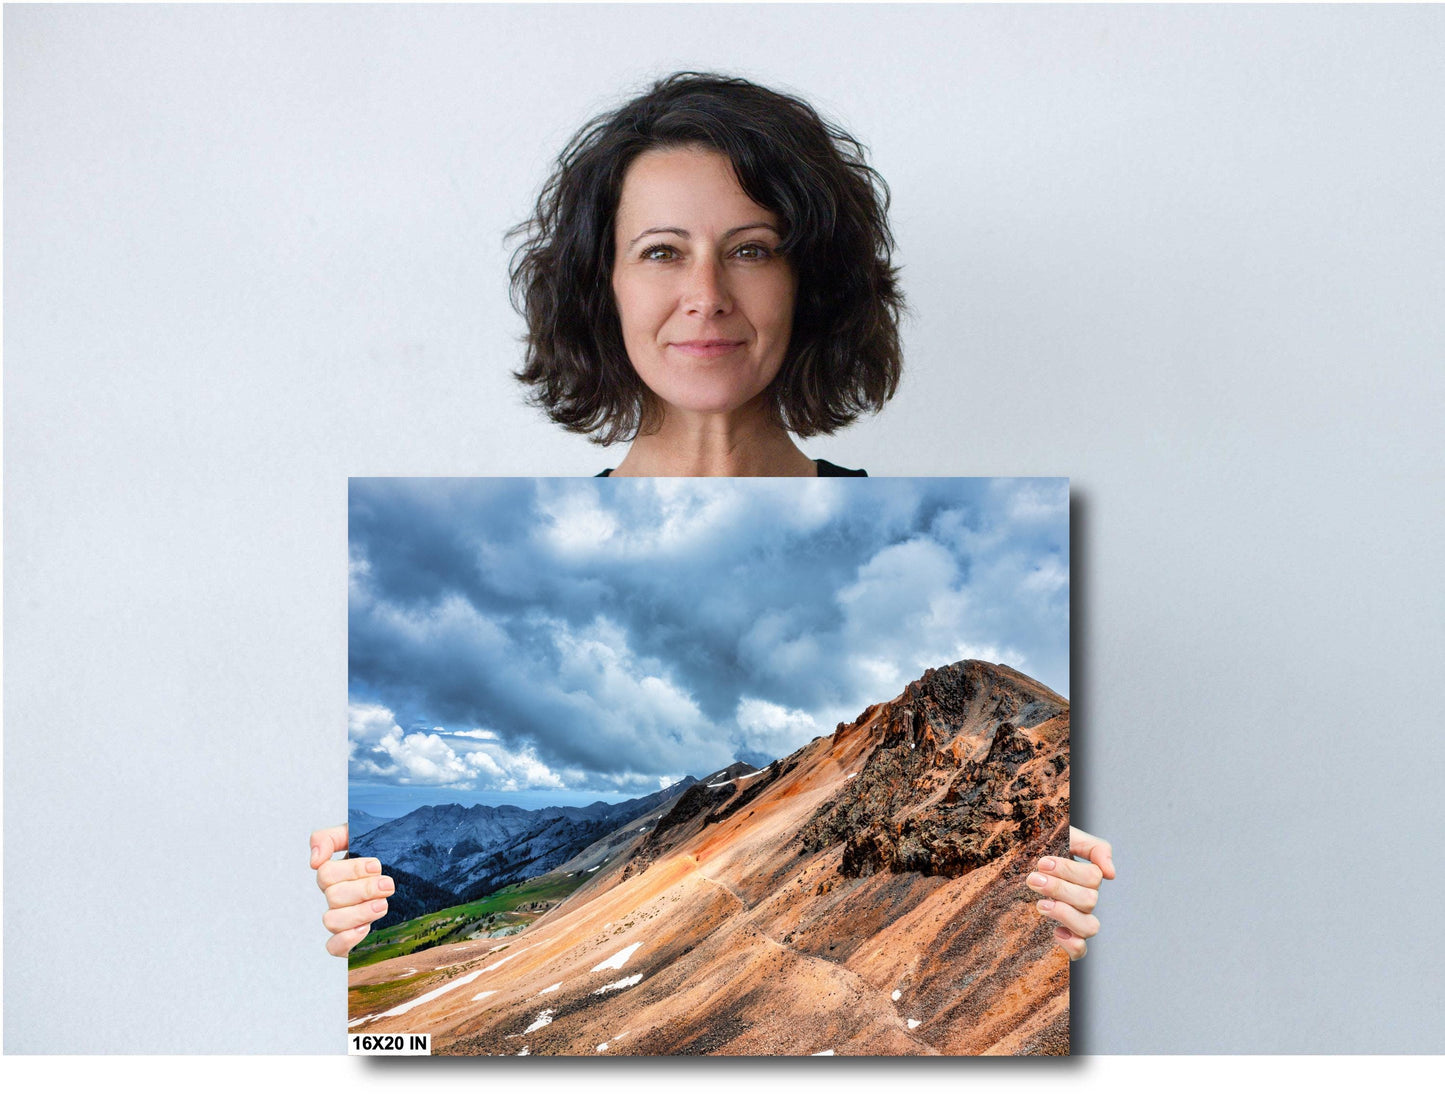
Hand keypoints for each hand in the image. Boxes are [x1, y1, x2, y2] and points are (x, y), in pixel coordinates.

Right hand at [310, 824, 394, 956]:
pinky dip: (347, 939)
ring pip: (331, 921)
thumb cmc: (387, 854)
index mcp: (336, 874)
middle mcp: (336, 897)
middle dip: (363, 890)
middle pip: (333, 896)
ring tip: (383, 905)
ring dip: (359, 913)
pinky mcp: (350, 940)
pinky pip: (333, 947)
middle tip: (388, 885)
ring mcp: (342, 919)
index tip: (377, 866)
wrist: (416, 875)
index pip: (326, 873)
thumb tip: (314, 860)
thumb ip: (330, 838)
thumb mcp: (361, 836)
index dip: (351, 870)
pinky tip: (367, 928)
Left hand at [1026, 826, 1114, 960]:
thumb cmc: (1042, 846)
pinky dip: (1072, 945)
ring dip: (1065, 914)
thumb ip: (1094, 847)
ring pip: (1090, 927)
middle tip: (1033, 879)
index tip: (1042, 863)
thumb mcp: (1067, 837)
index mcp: (1086, 877)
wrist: (1016, 859)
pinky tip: (1055, 932)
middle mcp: (1084, 900)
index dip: (1069, 870)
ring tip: (1040, 904)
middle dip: (1059, 888)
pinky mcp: (1064, 937)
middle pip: (1089, 900)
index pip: (1093, 877)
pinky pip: (1080, 951)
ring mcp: (1076, 920)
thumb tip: (1111, 874)